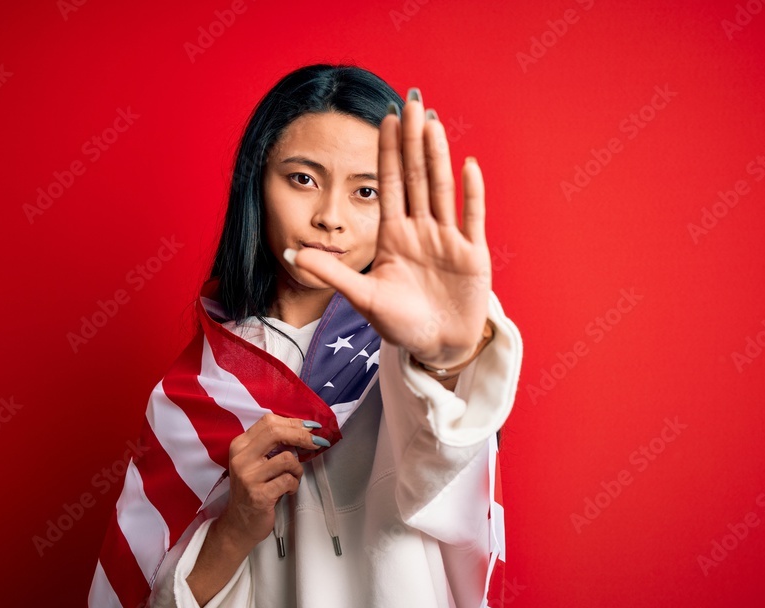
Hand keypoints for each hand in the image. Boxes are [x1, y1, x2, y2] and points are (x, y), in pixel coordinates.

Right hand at [215, 414, 325, 552]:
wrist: (239, 524)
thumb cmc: (254, 489)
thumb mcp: (256, 462)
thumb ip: (273, 444)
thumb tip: (306, 429)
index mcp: (240, 445)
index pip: (269, 421)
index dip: (294, 422)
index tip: (311, 428)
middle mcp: (241, 458)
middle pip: (276, 432)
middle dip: (302, 436)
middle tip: (317, 443)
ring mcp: (248, 477)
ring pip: (286, 458)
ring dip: (297, 468)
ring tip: (293, 478)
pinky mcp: (259, 495)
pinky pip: (288, 481)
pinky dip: (294, 485)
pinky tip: (288, 491)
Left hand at [288, 87, 491, 367]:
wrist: (438, 348)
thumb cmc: (401, 323)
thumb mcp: (363, 298)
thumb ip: (332, 273)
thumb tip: (291, 254)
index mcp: (394, 236)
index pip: (390, 186)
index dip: (387, 152)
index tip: (384, 118)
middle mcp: (421, 230)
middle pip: (416, 177)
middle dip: (412, 140)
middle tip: (411, 101)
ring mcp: (447, 239)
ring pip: (441, 189)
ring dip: (437, 156)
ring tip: (432, 122)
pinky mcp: (472, 254)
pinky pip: (471, 217)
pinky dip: (471, 193)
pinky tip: (468, 165)